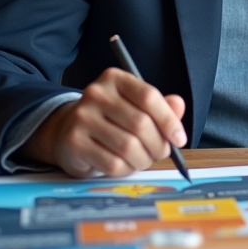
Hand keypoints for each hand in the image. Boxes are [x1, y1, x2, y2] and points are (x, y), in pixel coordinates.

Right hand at [22, 67, 186, 177]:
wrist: (68, 130)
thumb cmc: (110, 118)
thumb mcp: (134, 106)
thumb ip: (160, 106)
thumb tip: (178, 105)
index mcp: (115, 79)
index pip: (148, 96)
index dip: (168, 120)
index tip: (179, 138)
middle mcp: (96, 94)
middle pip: (140, 124)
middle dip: (158, 144)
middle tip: (161, 153)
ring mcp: (82, 117)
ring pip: (128, 147)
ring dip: (143, 160)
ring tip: (142, 159)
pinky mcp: (74, 142)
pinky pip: (112, 164)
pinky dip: (126, 169)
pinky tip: (124, 165)